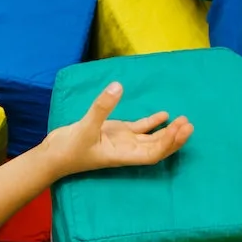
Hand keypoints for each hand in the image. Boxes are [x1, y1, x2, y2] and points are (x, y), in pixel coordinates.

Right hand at [41, 81, 192, 175]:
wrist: (53, 156)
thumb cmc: (68, 149)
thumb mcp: (84, 127)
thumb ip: (101, 107)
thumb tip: (117, 86)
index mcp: (122, 155)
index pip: (152, 154)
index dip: (167, 144)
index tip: (178, 130)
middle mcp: (126, 150)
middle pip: (157, 148)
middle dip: (174, 139)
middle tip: (188, 124)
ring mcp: (122, 141)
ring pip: (151, 139)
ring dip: (168, 132)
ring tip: (184, 121)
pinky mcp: (116, 133)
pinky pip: (139, 129)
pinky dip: (153, 123)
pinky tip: (165, 115)